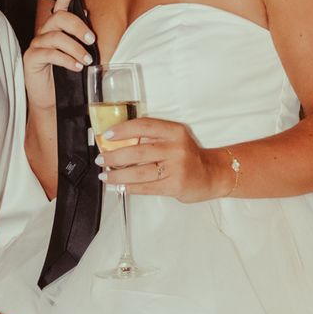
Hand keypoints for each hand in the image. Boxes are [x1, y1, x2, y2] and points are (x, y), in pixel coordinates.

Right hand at [22, 0, 95, 116]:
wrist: (53, 102)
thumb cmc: (66, 78)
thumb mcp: (77, 56)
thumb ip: (80, 40)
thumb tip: (89, 20)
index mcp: (56, 31)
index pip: (59, 8)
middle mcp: (44, 34)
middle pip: (58, 18)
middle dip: (78, 26)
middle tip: (92, 39)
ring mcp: (36, 46)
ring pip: (56, 37)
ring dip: (75, 47)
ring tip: (86, 61)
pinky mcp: (32, 59)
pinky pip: (49, 53)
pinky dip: (66, 59)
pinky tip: (76, 67)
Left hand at [97, 117, 218, 203]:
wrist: (211, 174)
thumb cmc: (187, 156)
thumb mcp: (173, 139)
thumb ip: (151, 139)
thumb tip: (118, 144)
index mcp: (174, 131)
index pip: (143, 126)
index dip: (122, 130)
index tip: (107, 135)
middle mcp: (176, 148)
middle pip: (138, 151)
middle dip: (114, 156)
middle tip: (101, 159)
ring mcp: (176, 168)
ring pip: (139, 172)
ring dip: (118, 175)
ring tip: (106, 176)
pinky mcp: (175, 185)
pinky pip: (146, 187)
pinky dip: (130, 187)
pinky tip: (119, 186)